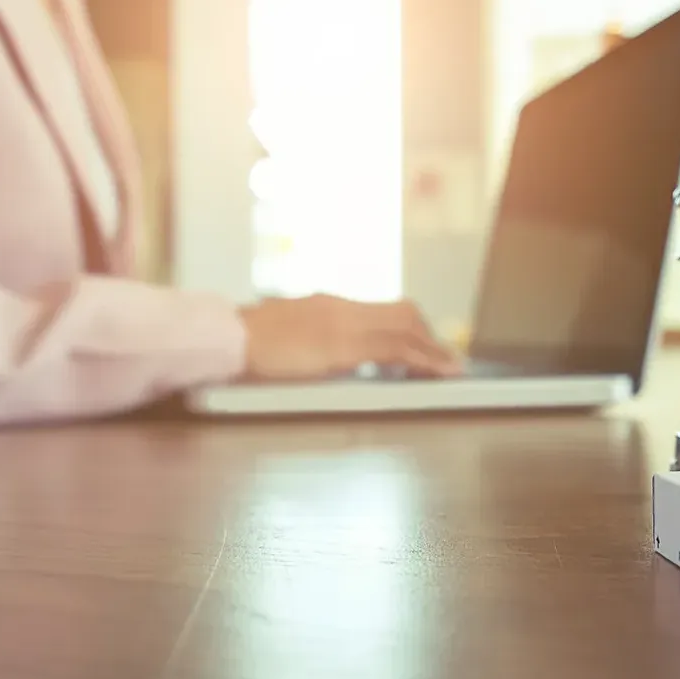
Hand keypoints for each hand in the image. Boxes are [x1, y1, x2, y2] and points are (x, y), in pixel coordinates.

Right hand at [237, 294, 461, 380]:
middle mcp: (341, 308)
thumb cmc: (243, 343)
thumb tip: (314, 352)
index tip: (424, 342)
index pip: (380, 310)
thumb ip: (303, 338)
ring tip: (451, 368)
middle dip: (427, 336)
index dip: (409, 326)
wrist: (228, 338)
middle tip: (444, 359)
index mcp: (327, 305)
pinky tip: (436, 373)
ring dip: (432, 349)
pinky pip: (395, 349)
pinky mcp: (344, 346)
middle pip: (402, 314)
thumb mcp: (281, 334)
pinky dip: (422, 360)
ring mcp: (344, 324)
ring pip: (405, 328)